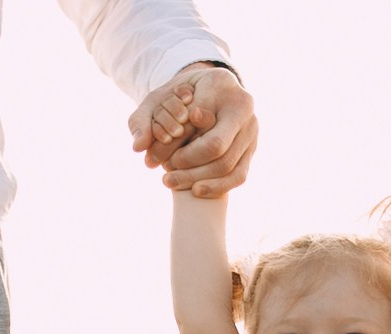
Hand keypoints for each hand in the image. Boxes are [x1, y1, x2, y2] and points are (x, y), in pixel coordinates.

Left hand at [130, 63, 256, 196]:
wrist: (203, 92)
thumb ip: (143, 121)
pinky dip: (217, 187)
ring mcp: (252, 129)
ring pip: (229, 166)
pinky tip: (195, 191)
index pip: (199, 126)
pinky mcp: (251, 148)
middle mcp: (244, 108)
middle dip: (188, 168)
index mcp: (222, 85)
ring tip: (173, 182)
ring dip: (199, 180)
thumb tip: (138, 147)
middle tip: (165, 175)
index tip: (161, 159)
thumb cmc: (176, 95)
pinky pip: (239, 175)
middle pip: (217, 150)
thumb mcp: (155, 102)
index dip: (180, 149)